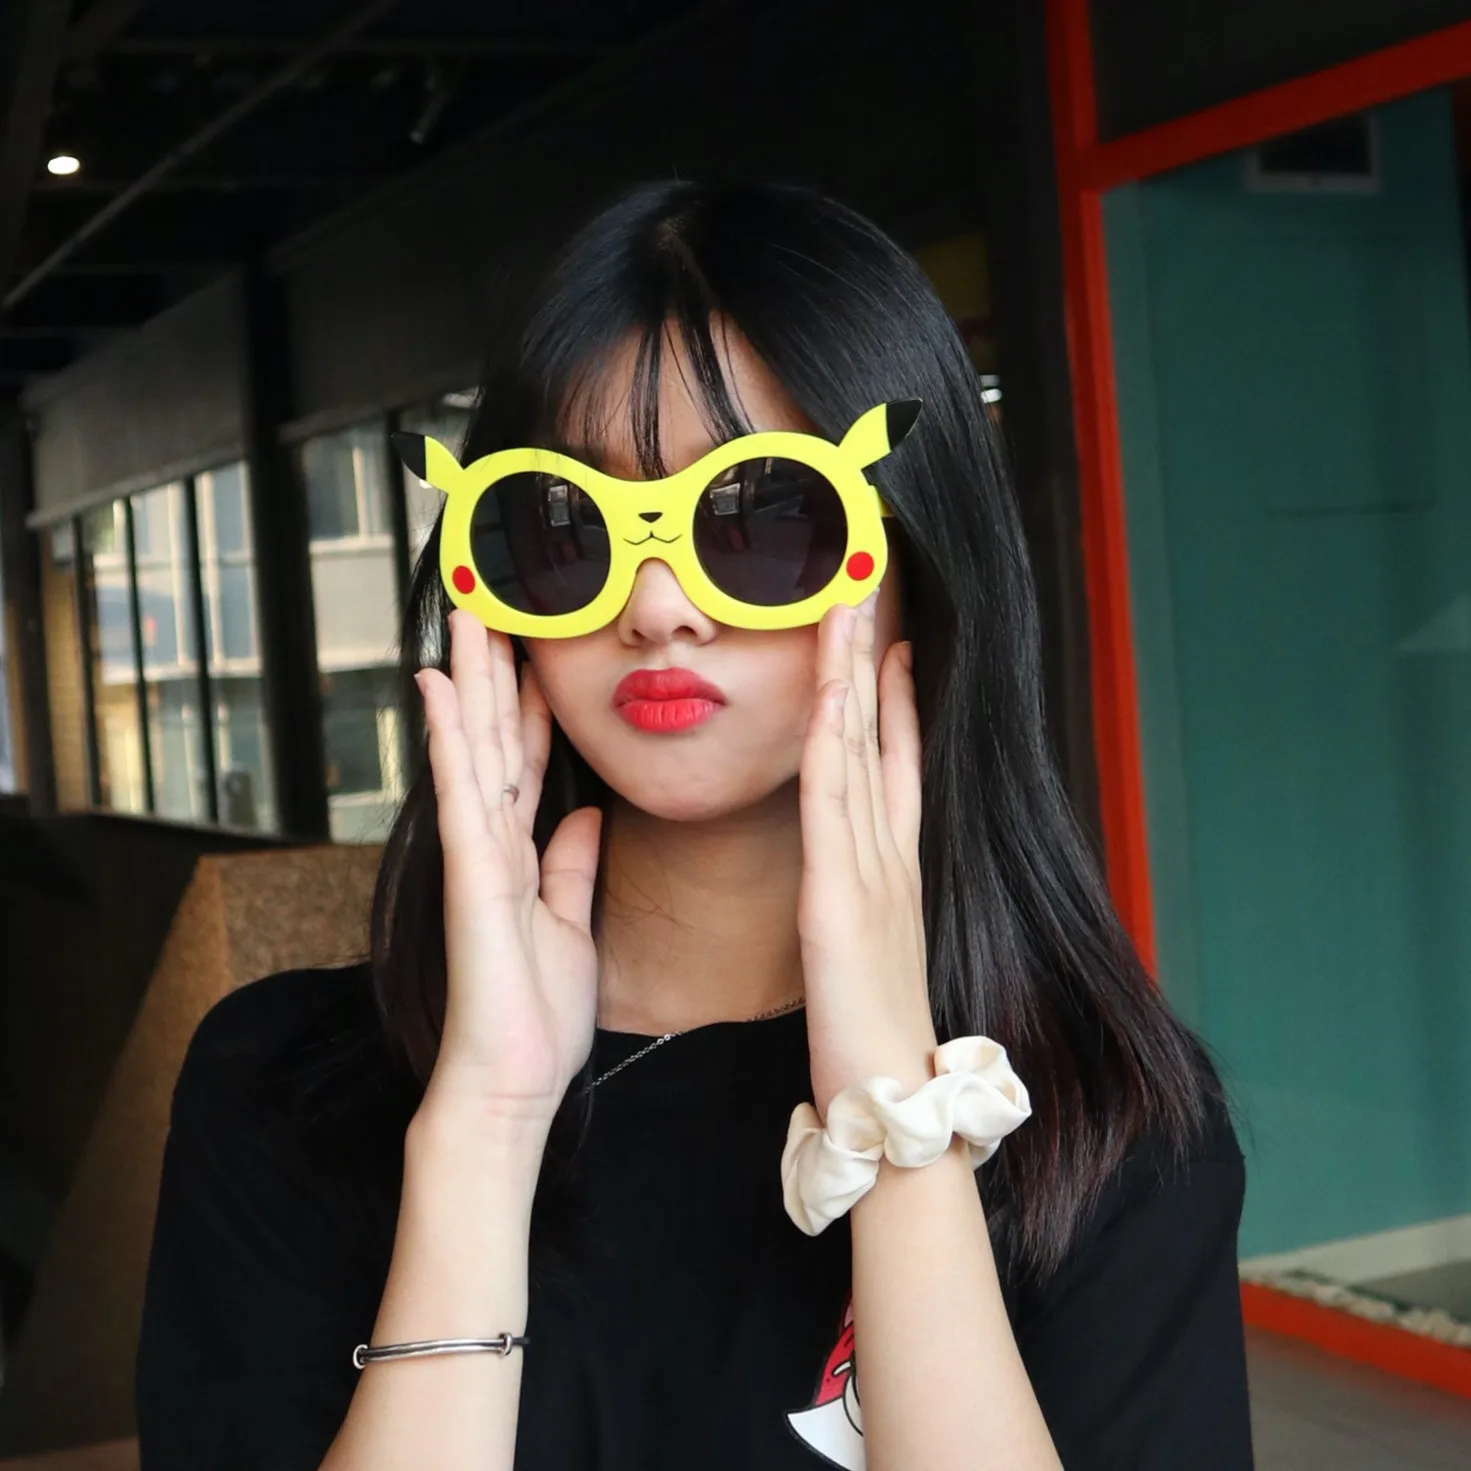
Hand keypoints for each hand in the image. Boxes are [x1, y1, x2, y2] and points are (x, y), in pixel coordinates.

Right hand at [414, 609, 602, 1132]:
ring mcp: (477, 854)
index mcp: (523, 853)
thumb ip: (571, 867)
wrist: (512, 1080)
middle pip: (496, 738)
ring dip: (471, 680)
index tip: (537, 653)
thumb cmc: (537, 1013)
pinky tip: (441, 686)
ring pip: (474, 748)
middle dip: (496, 672)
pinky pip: (461, 792)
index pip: (528, 761)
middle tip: (490, 605)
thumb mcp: (570, 923)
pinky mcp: (471, 873)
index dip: (532, 706)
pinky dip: (451, 736)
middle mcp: (494, 842)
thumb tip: (584, 817)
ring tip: (465, 616)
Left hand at [798, 593, 935, 1117]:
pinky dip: (837, 739)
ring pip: (857, 750)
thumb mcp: (867, 945)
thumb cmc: (872, 1029)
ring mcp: (871, 869)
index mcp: (892, 864)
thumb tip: (849, 875)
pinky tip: (835, 689)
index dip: (892, 696)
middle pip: (879, 734)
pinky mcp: (841, 897)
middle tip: (868, 588)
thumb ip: (860, 899)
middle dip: (873, 656)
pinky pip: (834, 800)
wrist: (892, 1095)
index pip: (894, 760)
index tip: (889, 640)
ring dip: (854, 672)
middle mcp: (889, 853)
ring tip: (851, 606)